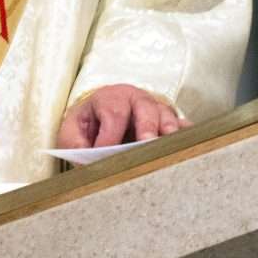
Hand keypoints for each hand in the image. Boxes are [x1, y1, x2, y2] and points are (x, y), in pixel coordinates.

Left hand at [56, 84, 187, 146]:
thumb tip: (86, 159)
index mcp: (110, 98)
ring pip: (166, 115)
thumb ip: (73, 144)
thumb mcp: (72, 131)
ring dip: (168, 130)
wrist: (103, 114)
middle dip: (146, 127)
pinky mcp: (169, 120)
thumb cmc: (89, 123)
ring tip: (169, 145)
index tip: (104, 156)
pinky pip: (181, 124)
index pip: (113, 114)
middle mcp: (136, 99)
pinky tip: (185, 146)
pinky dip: (184, 134)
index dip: (110, 137)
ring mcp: (155, 108)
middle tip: (147, 143)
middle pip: (145, 109)